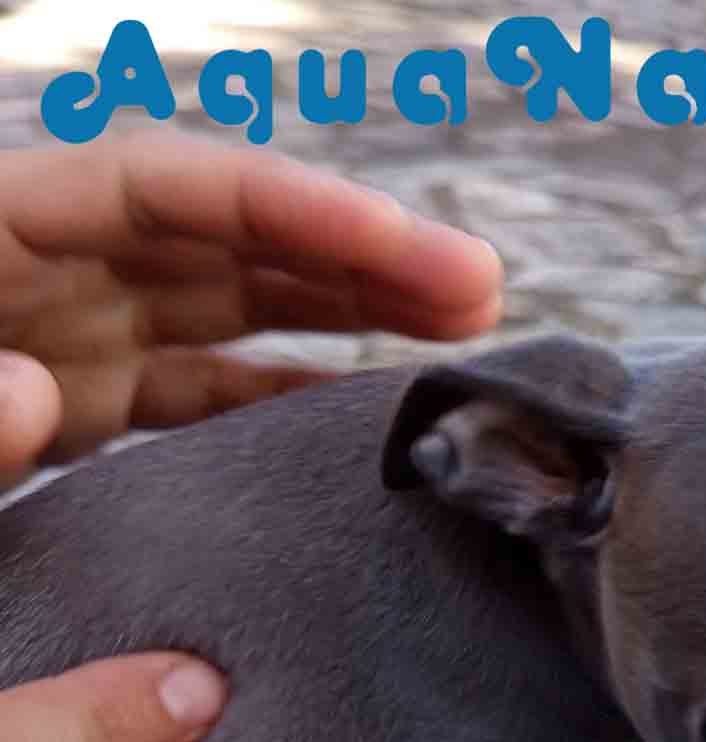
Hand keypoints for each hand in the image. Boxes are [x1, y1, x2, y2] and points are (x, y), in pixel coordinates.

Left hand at [0, 131, 502, 477]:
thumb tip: (35, 392)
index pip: (165, 189)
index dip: (293, 206)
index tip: (407, 248)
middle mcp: (59, 267)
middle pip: (230, 234)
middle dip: (359, 253)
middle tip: (483, 289)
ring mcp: (83, 331)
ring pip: (239, 303)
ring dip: (349, 310)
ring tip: (461, 331)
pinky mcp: (95, 399)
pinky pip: (210, 387)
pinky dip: (287, 397)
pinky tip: (360, 411)